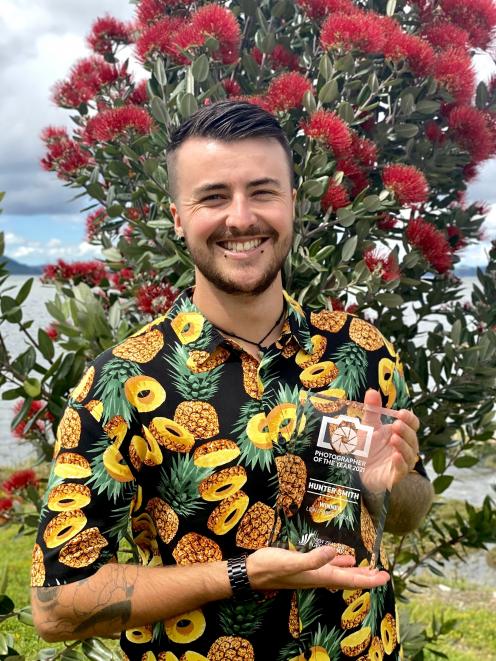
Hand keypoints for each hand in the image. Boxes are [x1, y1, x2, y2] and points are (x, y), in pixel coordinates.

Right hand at [246, 545, 389, 591]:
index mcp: (320, 576)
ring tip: (369, 569)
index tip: (385, 577)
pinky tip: (343, 558)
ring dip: (356, 572)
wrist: (252, 572)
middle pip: (349, 579)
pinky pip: (328, 566)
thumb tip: (333, 553)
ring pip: (340, 574)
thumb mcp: (292, 560)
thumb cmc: (271, 566)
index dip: (369, 580)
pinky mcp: (304, 566)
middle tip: (384, 574)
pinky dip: (340, 563)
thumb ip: (313, 558)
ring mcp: (312, 572)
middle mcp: (319, 576)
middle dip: (367, 578)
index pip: (350, 580)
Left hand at [361, 389, 419, 492]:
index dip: (410, 419)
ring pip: (410, 454)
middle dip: (406, 431)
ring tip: (394, 439)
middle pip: (413, 438)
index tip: (401, 413)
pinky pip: (402, 470)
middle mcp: (405, 447)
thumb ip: (372, 411)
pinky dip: (400, 463)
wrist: (359, 471)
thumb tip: (372, 390)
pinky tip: (395, 456)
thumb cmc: (368, 447)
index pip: (413, 424)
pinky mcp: (395, 476)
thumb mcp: (368, 427)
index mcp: (401, 433)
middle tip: (396, 425)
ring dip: (404, 446)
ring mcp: (402, 462)